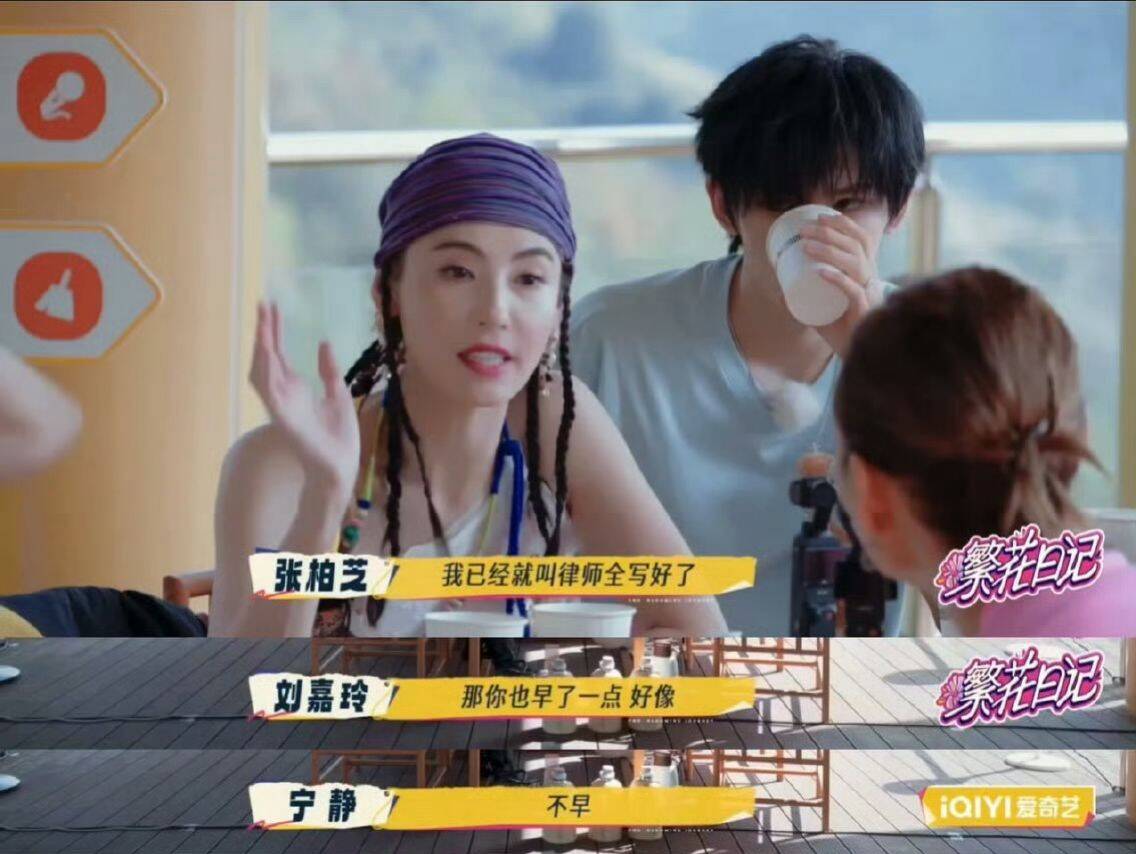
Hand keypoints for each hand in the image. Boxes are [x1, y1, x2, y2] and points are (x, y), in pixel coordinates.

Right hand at [249, 302, 359, 494]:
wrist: (342, 465)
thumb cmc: (339, 436)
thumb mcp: (338, 394)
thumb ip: (328, 370)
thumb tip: (323, 342)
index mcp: (295, 389)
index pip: (280, 354)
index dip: (275, 331)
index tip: (273, 306)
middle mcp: (283, 394)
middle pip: (267, 357)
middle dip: (265, 332)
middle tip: (264, 304)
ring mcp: (281, 405)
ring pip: (262, 371)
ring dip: (261, 347)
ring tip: (262, 321)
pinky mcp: (284, 418)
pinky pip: (270, 393)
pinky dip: (267, 373)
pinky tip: (267, 353)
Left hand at [800, 214, 884, 357]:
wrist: (855, 353)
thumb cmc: (841, 329)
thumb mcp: (822, 306)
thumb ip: (806, 297)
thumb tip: (782, 289)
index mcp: (864, 272)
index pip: (860, 239)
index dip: (843, 224)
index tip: (820, 216)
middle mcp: (870, 278)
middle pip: (855, 246)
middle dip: (829, 234)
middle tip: (804, 231)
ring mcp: (868, 293)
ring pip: (854, 264)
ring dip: (829, 251)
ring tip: (806, 246)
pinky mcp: (863, 310)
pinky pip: (853, 290)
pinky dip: (837, 279)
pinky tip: (820, 273)